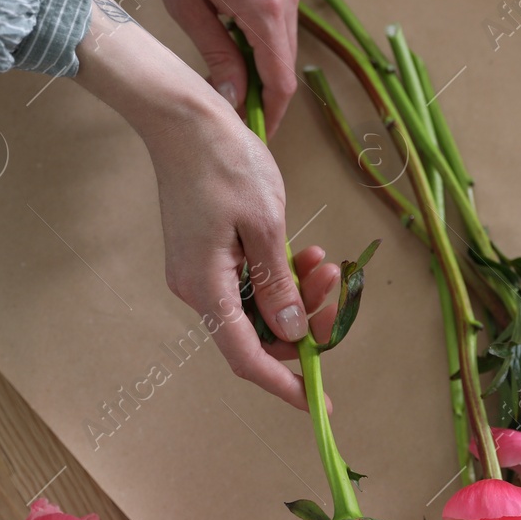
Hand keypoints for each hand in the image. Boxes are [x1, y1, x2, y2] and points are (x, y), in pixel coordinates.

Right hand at [72, 0, 317, 407]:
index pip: (246, 356)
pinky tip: (308, 253)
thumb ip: (279, 283)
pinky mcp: (208, 254)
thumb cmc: (223, 162)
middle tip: (337, 288)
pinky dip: (282, 275)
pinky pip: (251, 282)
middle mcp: (199, 288)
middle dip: (305, 321)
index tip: (317, 401)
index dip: (283, 383)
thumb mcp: (265, 223)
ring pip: (260, 307)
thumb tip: (292, 332)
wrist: (183, 118)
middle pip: (259, 333)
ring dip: (299, 293)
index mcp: (207, 286)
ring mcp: (201, 271)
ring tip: (328, 262)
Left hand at [118, 0, 300, 136]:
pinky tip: (235, 52)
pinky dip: (262, 44)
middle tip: (236, 119)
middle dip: (266, 96)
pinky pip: (278, 22)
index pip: (280, 80)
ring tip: (231, 88)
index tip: (255, 137)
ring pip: (282, 44)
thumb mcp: (186, 6)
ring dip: (262, 70)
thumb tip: (232, 100)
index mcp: (264, 7)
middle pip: (285, 64)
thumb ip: (216, 56)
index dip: (271, 114)